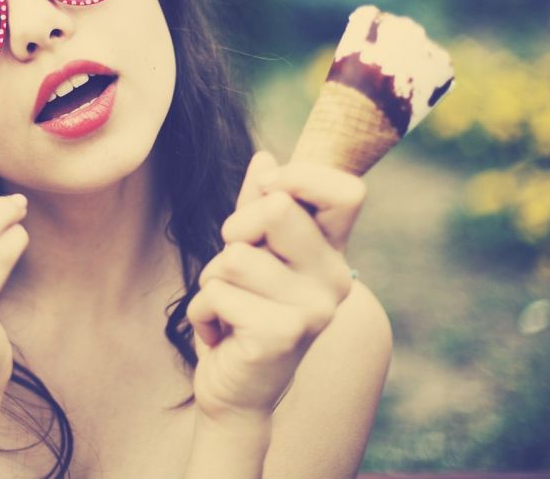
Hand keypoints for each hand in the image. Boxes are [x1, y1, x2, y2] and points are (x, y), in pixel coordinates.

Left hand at [187, 151, 363, 420]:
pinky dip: (202, 313)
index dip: (300, 177)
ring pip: (235, 256)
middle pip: (277, 209)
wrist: (236, 392)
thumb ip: (258, 205)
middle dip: (235, 231)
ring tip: (228, 308)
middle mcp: (335, 278)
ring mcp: (314, 309)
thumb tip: (265, 158)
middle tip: (234, 267)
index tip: (268, 193)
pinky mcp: (283, 335)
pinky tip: (221, 335)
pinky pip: (217, 293)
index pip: (347, 192)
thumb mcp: (250, 252)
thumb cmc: (242, 313)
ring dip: (212, 281)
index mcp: (332, 252)